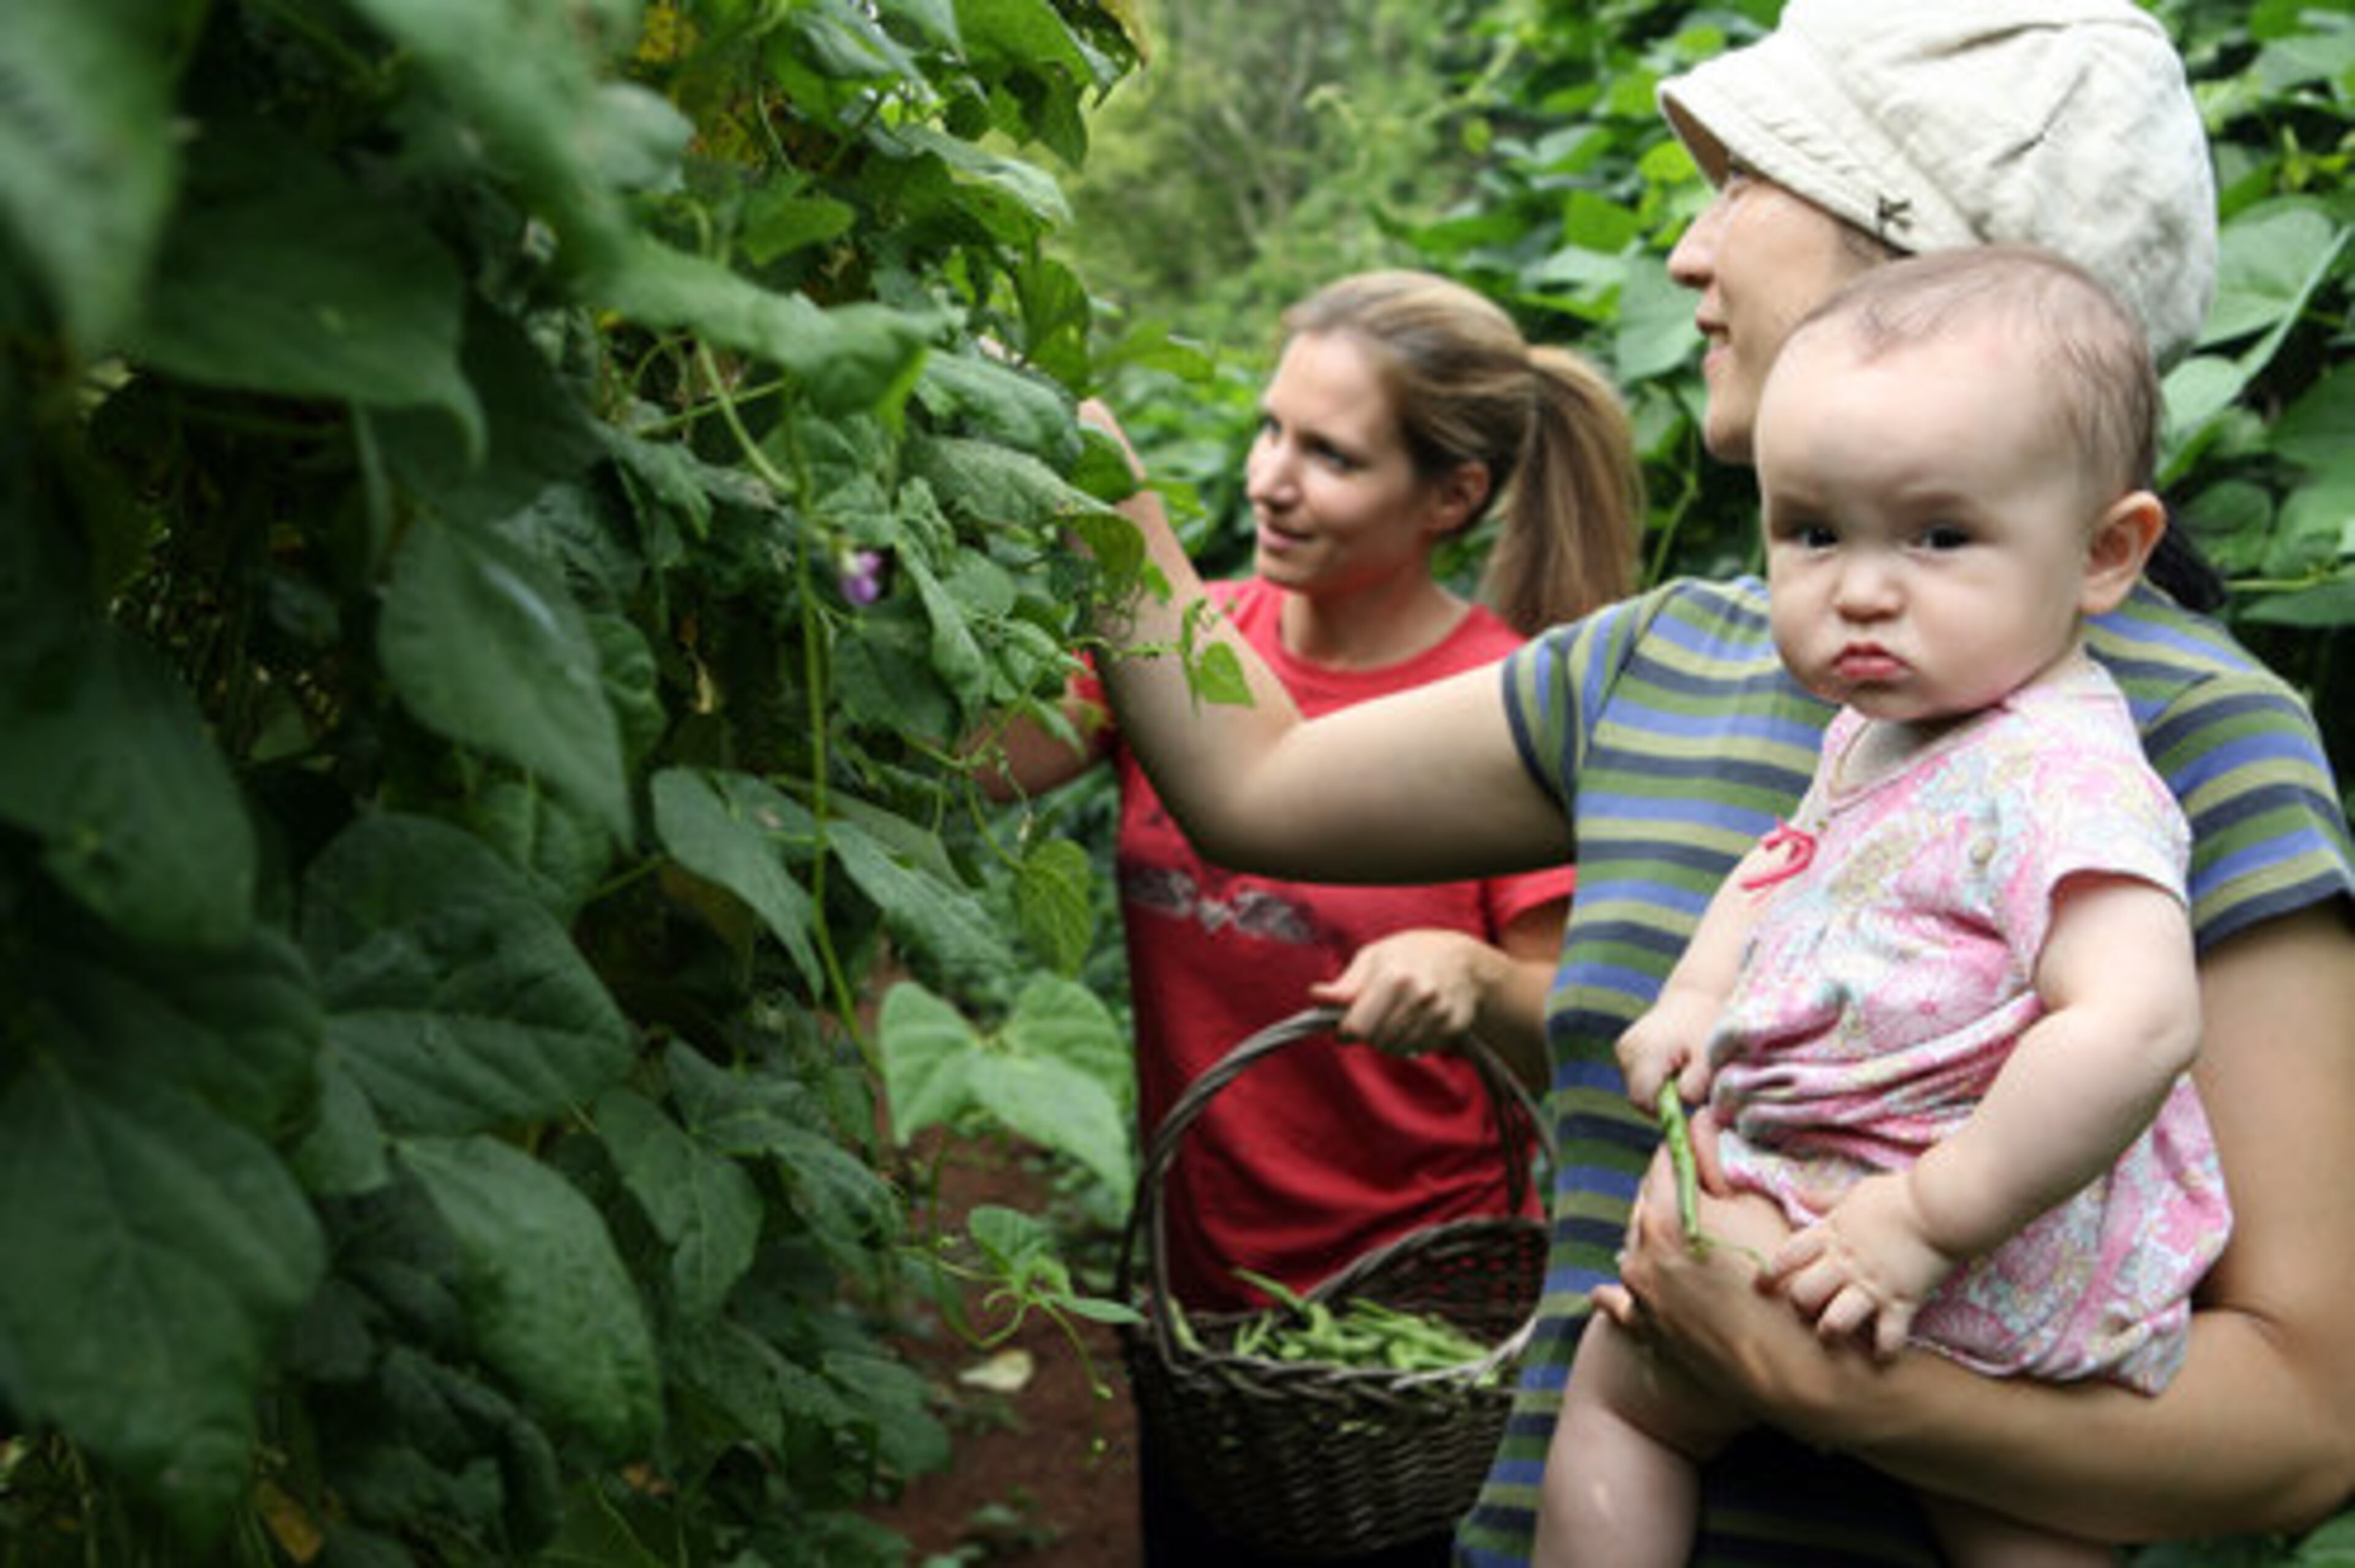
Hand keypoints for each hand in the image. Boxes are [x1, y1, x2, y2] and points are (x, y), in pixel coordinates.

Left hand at [1309, 928, 1493, 1054]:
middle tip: (1372, 1018)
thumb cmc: (1409, 954)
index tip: (1344, 1026)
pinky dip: (1410, 1040)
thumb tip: (1316, 996)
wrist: (1462, 959)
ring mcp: (1439, 1013)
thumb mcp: (1373, 958)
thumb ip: (1345, 984)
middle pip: (1376, 1040)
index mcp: (1393, 976)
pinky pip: (1419, 1048)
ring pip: (1397, 1048)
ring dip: (1388, 1039)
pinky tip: (1414, 1020)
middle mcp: (1419, 996)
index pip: (1358, 1027)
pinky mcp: (1452, 1026)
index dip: (1346, 1030)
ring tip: (1394, 1016)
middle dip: (1368, 1034)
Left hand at [1609, 1129, 1875, 1446]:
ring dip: (1654, 1239)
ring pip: (1637, 1247)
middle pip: (1647, 1205)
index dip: (1684, 1150)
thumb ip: (1717, 1163)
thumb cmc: (1786, 1283)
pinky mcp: (1644, 1329)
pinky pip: (1623, 1298)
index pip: (1664, 1162)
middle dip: (1670, 1196)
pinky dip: (1624, 1288)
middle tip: (1700, 1193)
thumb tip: (1698, 1119)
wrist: (1794, 1369)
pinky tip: (1611, 1288)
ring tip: (1686, 1239)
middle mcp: (1640, 1252)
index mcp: (1666, 1217)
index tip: (1696, 1144)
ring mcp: (1639, 1294)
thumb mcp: (1757, 1211)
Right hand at [1614, 989, 1717, 1109]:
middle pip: (1637, 1096)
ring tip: (1680, 1068)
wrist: (1694, 998)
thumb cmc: (1705, 1028)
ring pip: (1636, 1088)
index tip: (1686, 1102)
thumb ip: (1695, 1086)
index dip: (1664, 1110)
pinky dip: (1652, 1077)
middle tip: (1686, 1081)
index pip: (1642, 1100)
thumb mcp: (1708, 1059)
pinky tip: (1669, 1062)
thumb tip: (1681, 1103)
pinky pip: (1635, 1076)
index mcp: (1646, 1052)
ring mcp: (1622, 1048)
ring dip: (1657, 1088)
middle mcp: (1627, 1050)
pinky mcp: (1623, 1048)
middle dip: (1662, 1099)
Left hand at [1762, 1171, 1958, 1360]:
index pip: (1788, 1255)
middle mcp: (1846, 1263)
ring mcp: (1872, 1284)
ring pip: (1836, 1321)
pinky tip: (1881, 1356)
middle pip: (1804, 1294)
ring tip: (1833, 1333)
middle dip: (1800, 1305)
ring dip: (1832, 1331)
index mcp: (1831, 1234)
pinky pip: (1889, 1335)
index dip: (1771, 1272)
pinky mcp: (1902, 1300)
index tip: (1760, 1285)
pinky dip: (1884, 1349)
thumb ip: (1825, 1198)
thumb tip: (1797, 1194)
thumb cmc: (1898, 1195)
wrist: (1939, 1205)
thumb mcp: (1855, 1193)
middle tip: (1807, 1309)